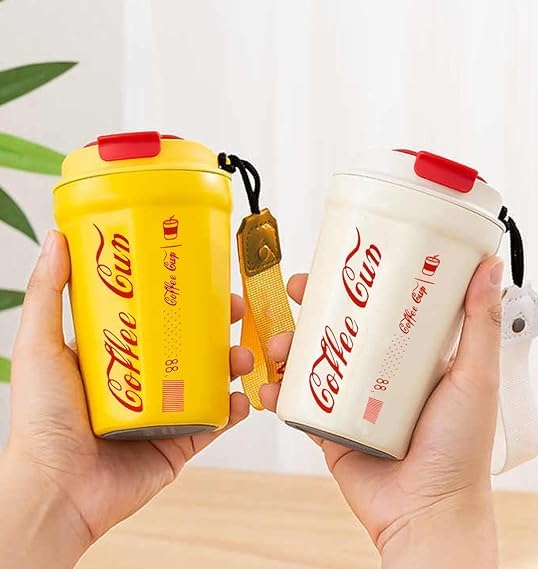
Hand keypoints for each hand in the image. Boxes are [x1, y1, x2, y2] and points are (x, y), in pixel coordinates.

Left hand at [0, 231, 252, 567]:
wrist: (58, 491)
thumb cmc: (43, 420)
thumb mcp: (42, 346)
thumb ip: (49, 294)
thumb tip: (58, 239)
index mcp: (120, 356)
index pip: (159, 317)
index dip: (185, 297)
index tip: (206, 278)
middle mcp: (145, 381)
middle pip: (192, 345)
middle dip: (220, 327)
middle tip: (237, 310)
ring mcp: (165, 412)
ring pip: (211, 380)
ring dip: (234, 363)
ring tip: (242, 356)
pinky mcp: (180, 442)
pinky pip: (216, 422)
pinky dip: (235, 409)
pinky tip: (242, 398)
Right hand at [261, 257, 503, 567]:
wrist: (427, 511)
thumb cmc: (460, 449)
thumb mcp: (474, 376)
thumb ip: (479, 324)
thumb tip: (489, 266)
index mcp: (409, 358)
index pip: (378, 309)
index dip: (356, 284)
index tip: (338, 262)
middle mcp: (377, 375)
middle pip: (337, 329)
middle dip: (312, 308)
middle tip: (297, 290)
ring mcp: (350, 402)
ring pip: (311, 362)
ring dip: (287, 346)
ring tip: (278, 344)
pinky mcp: (329, 429)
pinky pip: (298, 404)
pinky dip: (279, 393)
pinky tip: (270, 386)